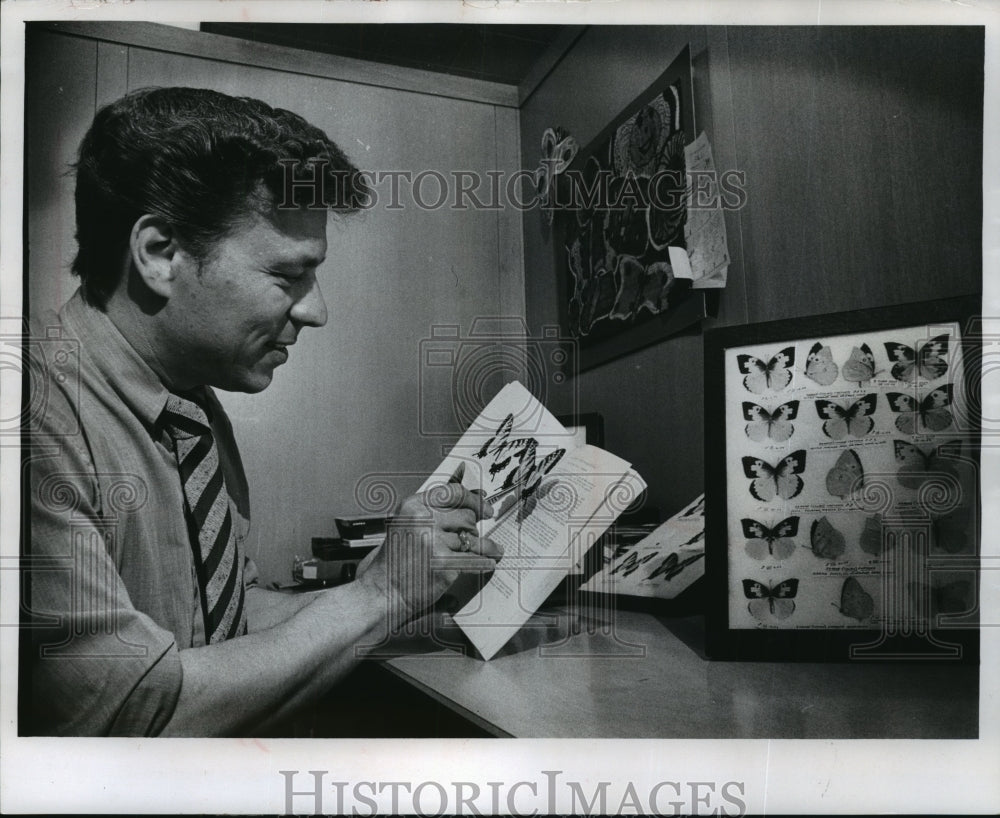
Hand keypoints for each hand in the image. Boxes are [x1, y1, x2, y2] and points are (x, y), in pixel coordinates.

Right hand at [356, 463, 501, 622]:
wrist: (380, 592)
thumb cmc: (393, 562)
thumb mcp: (405, 525)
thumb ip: (432, 512)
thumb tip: (470, 500)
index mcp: (412, 506)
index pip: (452, 492)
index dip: (472, 498)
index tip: (483, 504)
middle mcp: (423, 520)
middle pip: (465, 516)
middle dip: (475, 526)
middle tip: (480, 533)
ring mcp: (434, 542)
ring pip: (472, 539)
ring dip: (485, 546)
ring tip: (493, 549)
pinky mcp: (444, 565)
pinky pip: (475, 560)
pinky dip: (485, 562)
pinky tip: (489, 563)